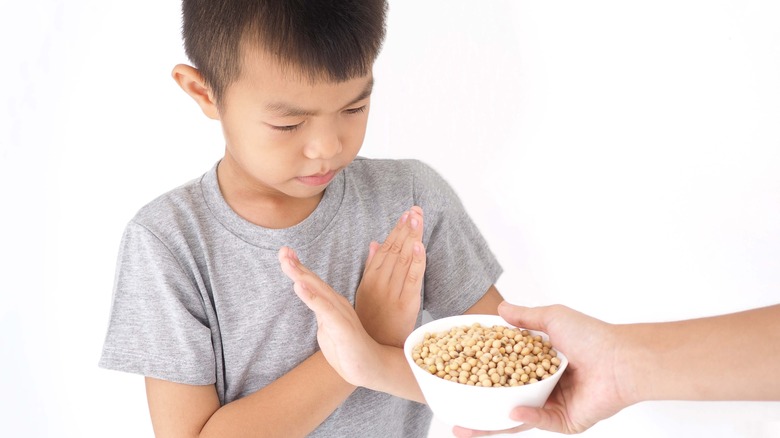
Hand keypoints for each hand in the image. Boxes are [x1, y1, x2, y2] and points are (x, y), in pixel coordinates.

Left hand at [278, 246, 383, 387]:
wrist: (371, 367)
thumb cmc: (349, 349)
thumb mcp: (328, 328)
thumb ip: (320, 312)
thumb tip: (309, 300)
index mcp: (331, 304)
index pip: (312, 283)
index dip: (298, 267)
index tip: (285, 253)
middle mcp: (336, 304)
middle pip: (313, 281)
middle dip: (296, 265)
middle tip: (283, 250)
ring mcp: (340, 314)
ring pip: (318, 291)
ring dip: (301, 275)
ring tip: (287, 262)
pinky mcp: (342, 327)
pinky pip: (325, 310)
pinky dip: (311, 297)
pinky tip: (299, 286)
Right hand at [355, 206, 425, 346]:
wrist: (375, 352)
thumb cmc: (369, 324)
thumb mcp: (364, 293)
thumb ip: (371, 267)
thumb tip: (375, 242)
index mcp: (369, 280)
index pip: (385, 249)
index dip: (396, 230)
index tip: (406, 214)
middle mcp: (380, 284)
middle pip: (395, 250)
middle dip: (406, 228)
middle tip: (415, 209)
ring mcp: (393, 293)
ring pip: (404, 260)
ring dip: (412, 237)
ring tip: (417, 218)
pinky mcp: (406, 305)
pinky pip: (413, 280)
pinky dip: (417, 262)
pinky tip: (420, 246)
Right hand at [452, 302, 629, 436]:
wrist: (620, 358)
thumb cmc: (592, 336)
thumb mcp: (552, 318)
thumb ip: (524, 317)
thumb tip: (500, 309)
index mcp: (538, 365)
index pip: (502, 372)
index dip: (481, 375)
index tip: (457, 376)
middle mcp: (543, 387)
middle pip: (504, 401)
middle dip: (479, 409)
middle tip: (454, 413)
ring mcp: (553, 406)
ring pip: (517, 418)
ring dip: (492, 423)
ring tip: (468, 425)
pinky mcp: (566, 421)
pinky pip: (541, 421)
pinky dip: (526, 416)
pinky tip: (513, 411)